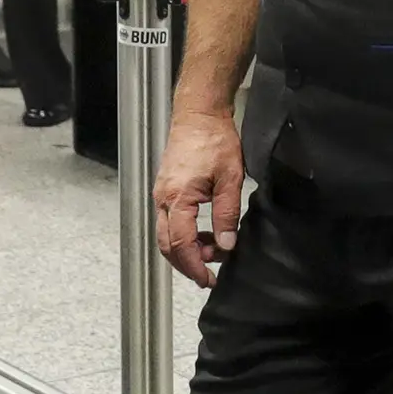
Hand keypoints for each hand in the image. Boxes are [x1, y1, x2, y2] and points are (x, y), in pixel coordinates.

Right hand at [153, 106, 243, 284]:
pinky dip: (184, 235)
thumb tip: (226, 244)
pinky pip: (169, 221)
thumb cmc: (214, 139)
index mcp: (177, 197)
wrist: (199, 114)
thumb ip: (226, 214)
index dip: (194, 266)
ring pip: (166, 234)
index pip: (181, 244)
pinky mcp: (165, 189)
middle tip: (209, 275)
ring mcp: (161, 193)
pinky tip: (205, 235)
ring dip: (186, 250)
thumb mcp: (231, 178)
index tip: (208, 279)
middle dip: (187, 264)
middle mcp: (163, 198)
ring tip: (213, 253)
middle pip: (167, 245)